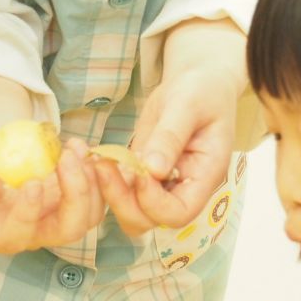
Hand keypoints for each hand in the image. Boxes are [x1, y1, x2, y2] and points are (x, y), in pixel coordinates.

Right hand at [0, 135, 104, 252]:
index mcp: (0, 233)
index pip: (19, 232)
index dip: (29, 211)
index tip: (33, 182)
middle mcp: (34, 236)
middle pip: (67, 230)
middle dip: (75, 193)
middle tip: (68, 157)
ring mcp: (59, 222)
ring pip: (89, 216)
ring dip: (91, 182)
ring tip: (77, 147)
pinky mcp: (76, 206)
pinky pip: (98, 198)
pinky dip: (98, 176)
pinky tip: (86, 150)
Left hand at [96, 67, 236, 234]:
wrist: (197, 81)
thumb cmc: (201, 90)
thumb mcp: (187, 106)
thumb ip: (171, 137)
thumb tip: (153, 170)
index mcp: (205, 176)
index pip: (180, 212)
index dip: (155, 202)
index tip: (141, 171)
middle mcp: (183, 188)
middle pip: (150, 219)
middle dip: (123, 201)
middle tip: (104, 166)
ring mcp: (161, 183)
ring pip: (131, 210)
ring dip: (111, 193)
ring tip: (98, 161)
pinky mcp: (142, 172)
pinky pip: (122, 189)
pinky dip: (106, 179)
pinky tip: (96, 156)